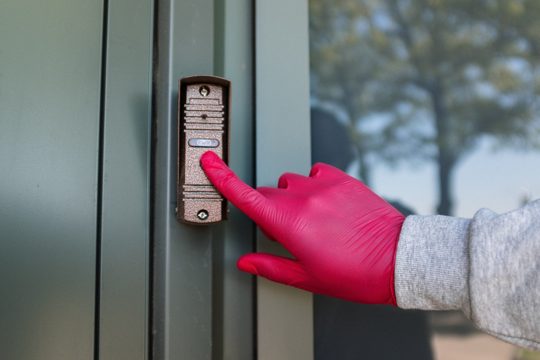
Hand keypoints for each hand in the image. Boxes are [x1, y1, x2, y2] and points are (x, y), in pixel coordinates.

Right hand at [200, 152, 404, 304]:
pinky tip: (326, 204)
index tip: (209, 161)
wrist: (397, 258)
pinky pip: (315, 173)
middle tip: (287, 232)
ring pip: (289, 181)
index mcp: (290, 223)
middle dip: (268, 210)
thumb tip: (246, 262)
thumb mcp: (307, 278)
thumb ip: (270, 267)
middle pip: (267, 193)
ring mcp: (324, 185)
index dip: (222, 176)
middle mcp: (304, 198)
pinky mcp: (342, 178)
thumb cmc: (355, 273)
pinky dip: (313, 186)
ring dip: (290, 196)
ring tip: (311, 218)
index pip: (246, 196)